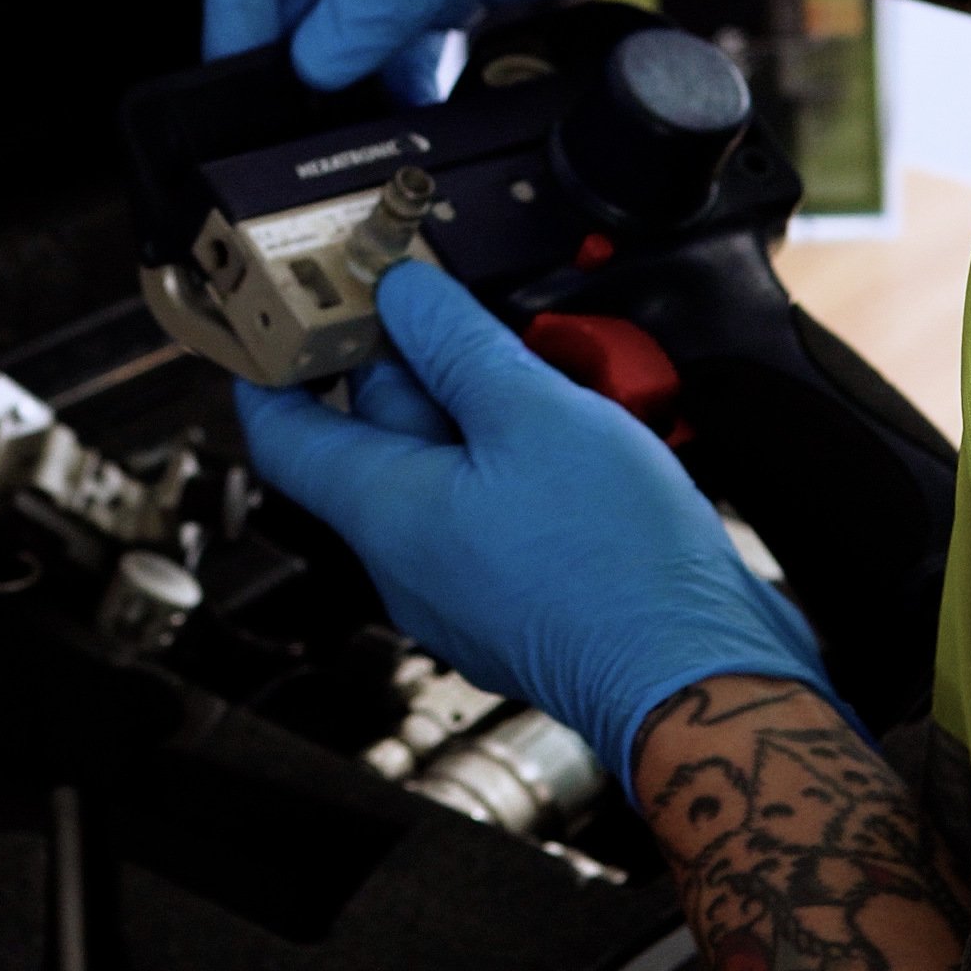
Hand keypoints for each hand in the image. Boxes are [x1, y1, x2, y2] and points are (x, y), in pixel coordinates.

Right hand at [199, 0, 795, 90]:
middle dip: (296, 71)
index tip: (244, 116)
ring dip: (349, 82)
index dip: (237, 41)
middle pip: (288, 1)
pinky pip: (399, 36)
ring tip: (361, 144)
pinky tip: (410, 119)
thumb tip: (313, 62)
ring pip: (342, 27)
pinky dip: (402, 79)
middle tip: (305, 147)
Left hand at [233, 262, 831, 776]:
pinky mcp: (518, 600)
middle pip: (374, 441)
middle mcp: (407, 558)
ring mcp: (462, 586)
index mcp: (384, 511)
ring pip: (443, 471)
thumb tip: (398, 293)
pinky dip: (513, 459)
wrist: (699, 677)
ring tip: (535, 364)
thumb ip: (455, 343)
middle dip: (407, 365)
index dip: (272, 366)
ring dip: (475, 409)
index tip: (282, 315)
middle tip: (441, 300)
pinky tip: (571, 428)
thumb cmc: (614, 563)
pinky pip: (490, 510)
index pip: (283, 434)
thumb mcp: (531, 413)